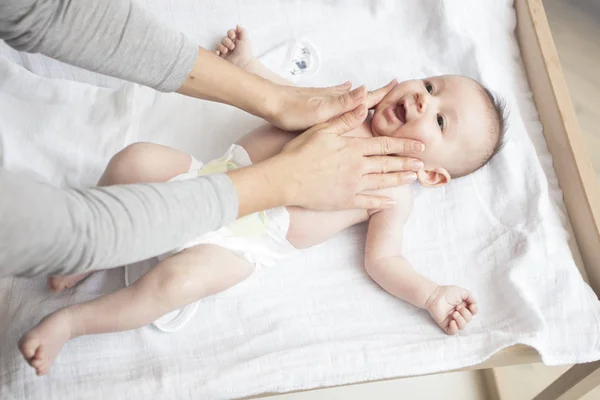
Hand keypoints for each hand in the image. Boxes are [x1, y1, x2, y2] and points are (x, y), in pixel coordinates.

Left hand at [267, 79, 398, 130]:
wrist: (269, 103)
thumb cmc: (293, 111)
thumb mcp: (321, 111)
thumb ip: (344, 103)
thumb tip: (366, 91)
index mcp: (338, 101)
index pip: (367, 96)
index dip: (383, 93)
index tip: (399, 86)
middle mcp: (334, 96)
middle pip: (361, 94)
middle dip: (377, 93)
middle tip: (392, 88)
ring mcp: (325, 97)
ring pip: (350, 95)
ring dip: (363, 94)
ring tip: (374, 91)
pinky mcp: (315, 100)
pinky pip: (338, 95)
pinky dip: (346, 92)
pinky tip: (345, 88)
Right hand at [270, 103, 423, 209]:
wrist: (286, 178)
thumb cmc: (300, 152)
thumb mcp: (322, 129)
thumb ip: (345, 120)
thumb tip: (362, 106)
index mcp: (353, 148)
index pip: (385, 145)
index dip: (404, 145)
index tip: (420, 145)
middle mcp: (357, 167)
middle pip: (388, 164)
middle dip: (408, 162)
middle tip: (423, 163)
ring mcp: (353, 185)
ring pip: (382, 182)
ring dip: (400, 179)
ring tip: (413, 178)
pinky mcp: (345, 200)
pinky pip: (368, 203)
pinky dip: (381, 203)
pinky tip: (391, 202)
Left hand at [425, 285, 477, 334]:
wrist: (434, 296)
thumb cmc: (446, 292)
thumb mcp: (461, 291)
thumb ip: (470, 296)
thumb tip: (475, 303)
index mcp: (463, 306)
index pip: (473, 312)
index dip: (474, 310)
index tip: (470, 305)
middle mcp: (458, 314)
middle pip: (468, 320)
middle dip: (465, 314)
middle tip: (457, 307)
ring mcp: (452, 319)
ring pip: (462, 327)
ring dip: (460, 320)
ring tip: (454, 313)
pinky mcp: (445, 324)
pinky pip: (452, 332)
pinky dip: (454, 328)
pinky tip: (452, 321)